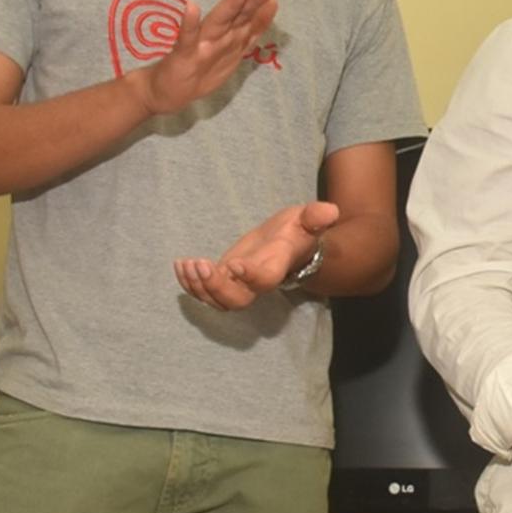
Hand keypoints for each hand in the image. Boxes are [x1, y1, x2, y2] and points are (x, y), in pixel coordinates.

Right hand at [134, 0, 283, 115]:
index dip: (266, 0)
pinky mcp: (183, 54)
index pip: (252, 15)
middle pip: (240, 14)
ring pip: (219, 21)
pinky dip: (189, 24)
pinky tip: (191, 7)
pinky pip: (186, 39)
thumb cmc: (201, 65)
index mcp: (231, 34)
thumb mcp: (234, 49)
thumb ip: (252, 28)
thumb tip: (273, 3)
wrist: (168, 90)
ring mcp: (200, 43)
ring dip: (231, 3)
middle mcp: (219, 34)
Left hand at [174, 200, 338, 310]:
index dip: (249, 276)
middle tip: (201, 265)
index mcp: (276, 267)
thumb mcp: (307, 219)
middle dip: (215, 288)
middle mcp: (256, 283)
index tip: (233, 264)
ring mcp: (238, 286)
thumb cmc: (297, 231)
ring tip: (187, 264)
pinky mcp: (224, 281)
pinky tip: (181, 265)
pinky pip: (204, 293)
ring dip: (198, 287)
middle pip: (236, 301)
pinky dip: (189, 284)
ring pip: (216, 301)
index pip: (264, 280)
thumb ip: (315, 217)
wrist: (288, 245)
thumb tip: (330, 210)